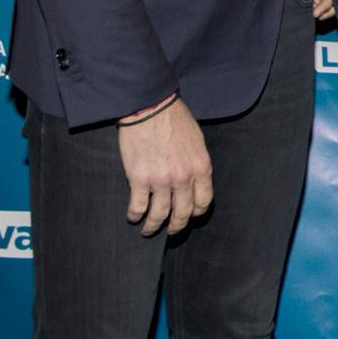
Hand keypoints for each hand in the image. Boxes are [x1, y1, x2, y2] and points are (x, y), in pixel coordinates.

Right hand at [118, 97, 212, 236]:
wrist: (150, 107)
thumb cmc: (174, 119)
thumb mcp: (197, 140)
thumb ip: (196, 163)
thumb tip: (194, 179)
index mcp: (201, 167)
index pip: (204, 201)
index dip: (197, 213)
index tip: (191, 216)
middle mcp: (184, 178)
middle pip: (183, 213)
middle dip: (177, 226)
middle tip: (171, 231)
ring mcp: (161, 181)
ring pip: (160, 214)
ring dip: (153, 226)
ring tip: (148, 230)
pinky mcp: (139, 179)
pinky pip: (138, 206)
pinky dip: (135, 215)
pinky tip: (133, 216)